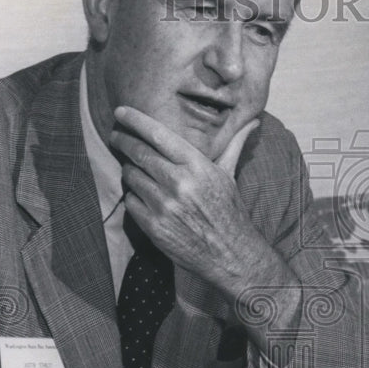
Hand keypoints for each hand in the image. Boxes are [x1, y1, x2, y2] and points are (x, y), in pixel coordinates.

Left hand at [110, 106, 282, 302]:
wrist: (230, 255)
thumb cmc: (229, 212)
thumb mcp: (230, 175)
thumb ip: (234, 144)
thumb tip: (253, 120)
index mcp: (197, 166)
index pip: (158, 134)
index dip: (135, 120)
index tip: (120, 112)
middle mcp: (178, 182)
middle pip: (138, 153)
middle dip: (122, 141)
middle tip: (115, 136)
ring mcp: (164, 205)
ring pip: (131, 176)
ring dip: (129, 170)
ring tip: (133, 168)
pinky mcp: (153, 227)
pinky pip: (130, 202)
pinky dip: (132, 196)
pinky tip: (140, 195)